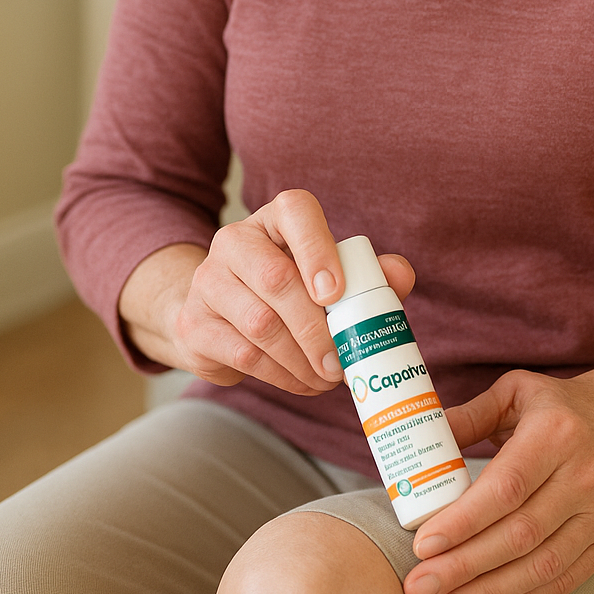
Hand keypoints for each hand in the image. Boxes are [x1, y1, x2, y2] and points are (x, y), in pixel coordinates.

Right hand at [119, 190, 414, 396]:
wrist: (219, 312)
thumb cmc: (292, 288)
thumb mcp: (329, 272)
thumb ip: (369, 272)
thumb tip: (399, 276)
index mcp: (276, 218)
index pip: (295, 211)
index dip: (317, 249)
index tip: (336, 293)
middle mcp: (235, 240)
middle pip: (276, 278)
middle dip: (316, 328)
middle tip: (342, 363)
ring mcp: (208, 281)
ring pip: (260, 323)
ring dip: (302, 360)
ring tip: (328, 378)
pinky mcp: (194, 325)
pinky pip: (243, 354)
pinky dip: (281, 375)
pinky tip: (302, 381)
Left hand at [401, 329, 593, 593]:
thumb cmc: (558, 407)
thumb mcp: (515, 392)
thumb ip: (469, 416)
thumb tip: (419, 439)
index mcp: (556, 432)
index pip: (507, 486)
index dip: (464, 520)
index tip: (424, 544)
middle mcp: (584, 474)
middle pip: (519, 534)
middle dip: (464, 567)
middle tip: (418, 588)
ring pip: (542, 564)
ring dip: (489, 593)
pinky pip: (566, 579)